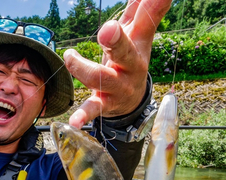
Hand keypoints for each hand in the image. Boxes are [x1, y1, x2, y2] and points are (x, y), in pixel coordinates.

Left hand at [63, 0, 171, 128]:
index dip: (155, 5)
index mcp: (138, 43)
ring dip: (83, 69)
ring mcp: (119, 86)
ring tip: (69, 56)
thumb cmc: (129, 58)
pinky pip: (94, 108)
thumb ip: (143, 9)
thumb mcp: (137, 33)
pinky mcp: (106, 104)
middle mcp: (131, 65)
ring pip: (102, 78)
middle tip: (108, 28)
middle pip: (126, 51)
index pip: (147, 19)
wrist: (132, 100)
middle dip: (116, 40)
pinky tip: (74, 122)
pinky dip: (83, 115)